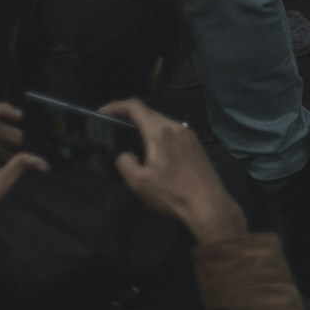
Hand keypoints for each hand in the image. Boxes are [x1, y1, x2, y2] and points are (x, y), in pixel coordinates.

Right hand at [110, 102, 245, 245]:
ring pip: (162, 122)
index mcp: (159, 131)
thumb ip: (125, 164)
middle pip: (149, 113)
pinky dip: (160, 135)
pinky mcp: (196, 144)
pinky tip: (157, 153)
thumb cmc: (171, 192)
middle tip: (116, 129)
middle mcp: (175, 125)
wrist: (207, 203)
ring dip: (146, 127)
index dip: (116, 106)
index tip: (102, 112)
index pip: (135, 107)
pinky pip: (173, 132)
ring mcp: (188, 133)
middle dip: (130, 118)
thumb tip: (126, 154)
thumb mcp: (140, 183)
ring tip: (135, 142)